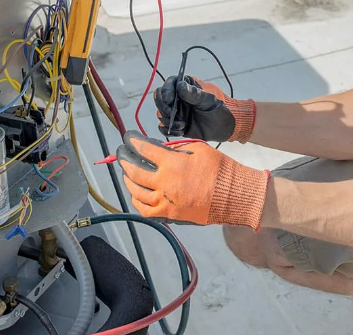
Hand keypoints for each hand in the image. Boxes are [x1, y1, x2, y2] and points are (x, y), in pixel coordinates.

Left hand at [116, 131, 269, 228]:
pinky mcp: (169, 214)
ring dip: (128, 180)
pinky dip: (137, 202)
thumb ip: (176, 149)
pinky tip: (135, 195)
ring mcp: (165, 201)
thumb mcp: (198, 149)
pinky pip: (145, 210)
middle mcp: (164, 183)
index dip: (133, 141)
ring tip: (126, 173)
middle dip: (125, 159)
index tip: (127, 137)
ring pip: (137, 191)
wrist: (232, 194)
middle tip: (120, 154)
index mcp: (172, 163)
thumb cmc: (219, 169)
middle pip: (135, 170)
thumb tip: (159, 149)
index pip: (145, 149)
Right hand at [153, 75, 255, 142]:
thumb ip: (194, 94)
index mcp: (185, 86)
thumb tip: (179, 86)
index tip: (169, 100)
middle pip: (160, 99)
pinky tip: (181, 131)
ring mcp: (176, 112)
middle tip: (173, 114)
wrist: (225, 127)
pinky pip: (164, 127)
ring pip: (161, 113)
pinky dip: (169, 130)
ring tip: (183, 125)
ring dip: (168, 120)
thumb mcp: (208, 100)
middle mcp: (177, 98)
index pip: (169, 84)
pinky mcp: (176, 125)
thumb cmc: (219, 108)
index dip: (166, 91)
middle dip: (164, 107)